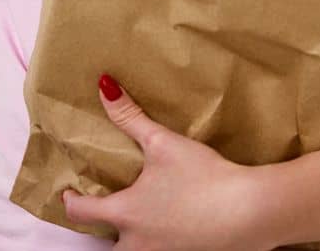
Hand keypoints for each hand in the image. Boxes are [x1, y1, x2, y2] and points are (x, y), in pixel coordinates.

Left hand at [61, 74, 282, 250]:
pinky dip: (157, 243)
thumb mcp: (163, 143)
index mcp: (126, 214)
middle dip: (103, 232)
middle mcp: (139, 244)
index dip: (71, 201)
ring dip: (128, 241)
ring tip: (137, 221)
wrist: (250, 211)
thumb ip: (130, 117)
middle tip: (106, 212)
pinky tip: (170, 227)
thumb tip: (104, 86)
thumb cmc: (203, 177)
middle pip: (106, 248)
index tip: (69, 193)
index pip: (82, 213)